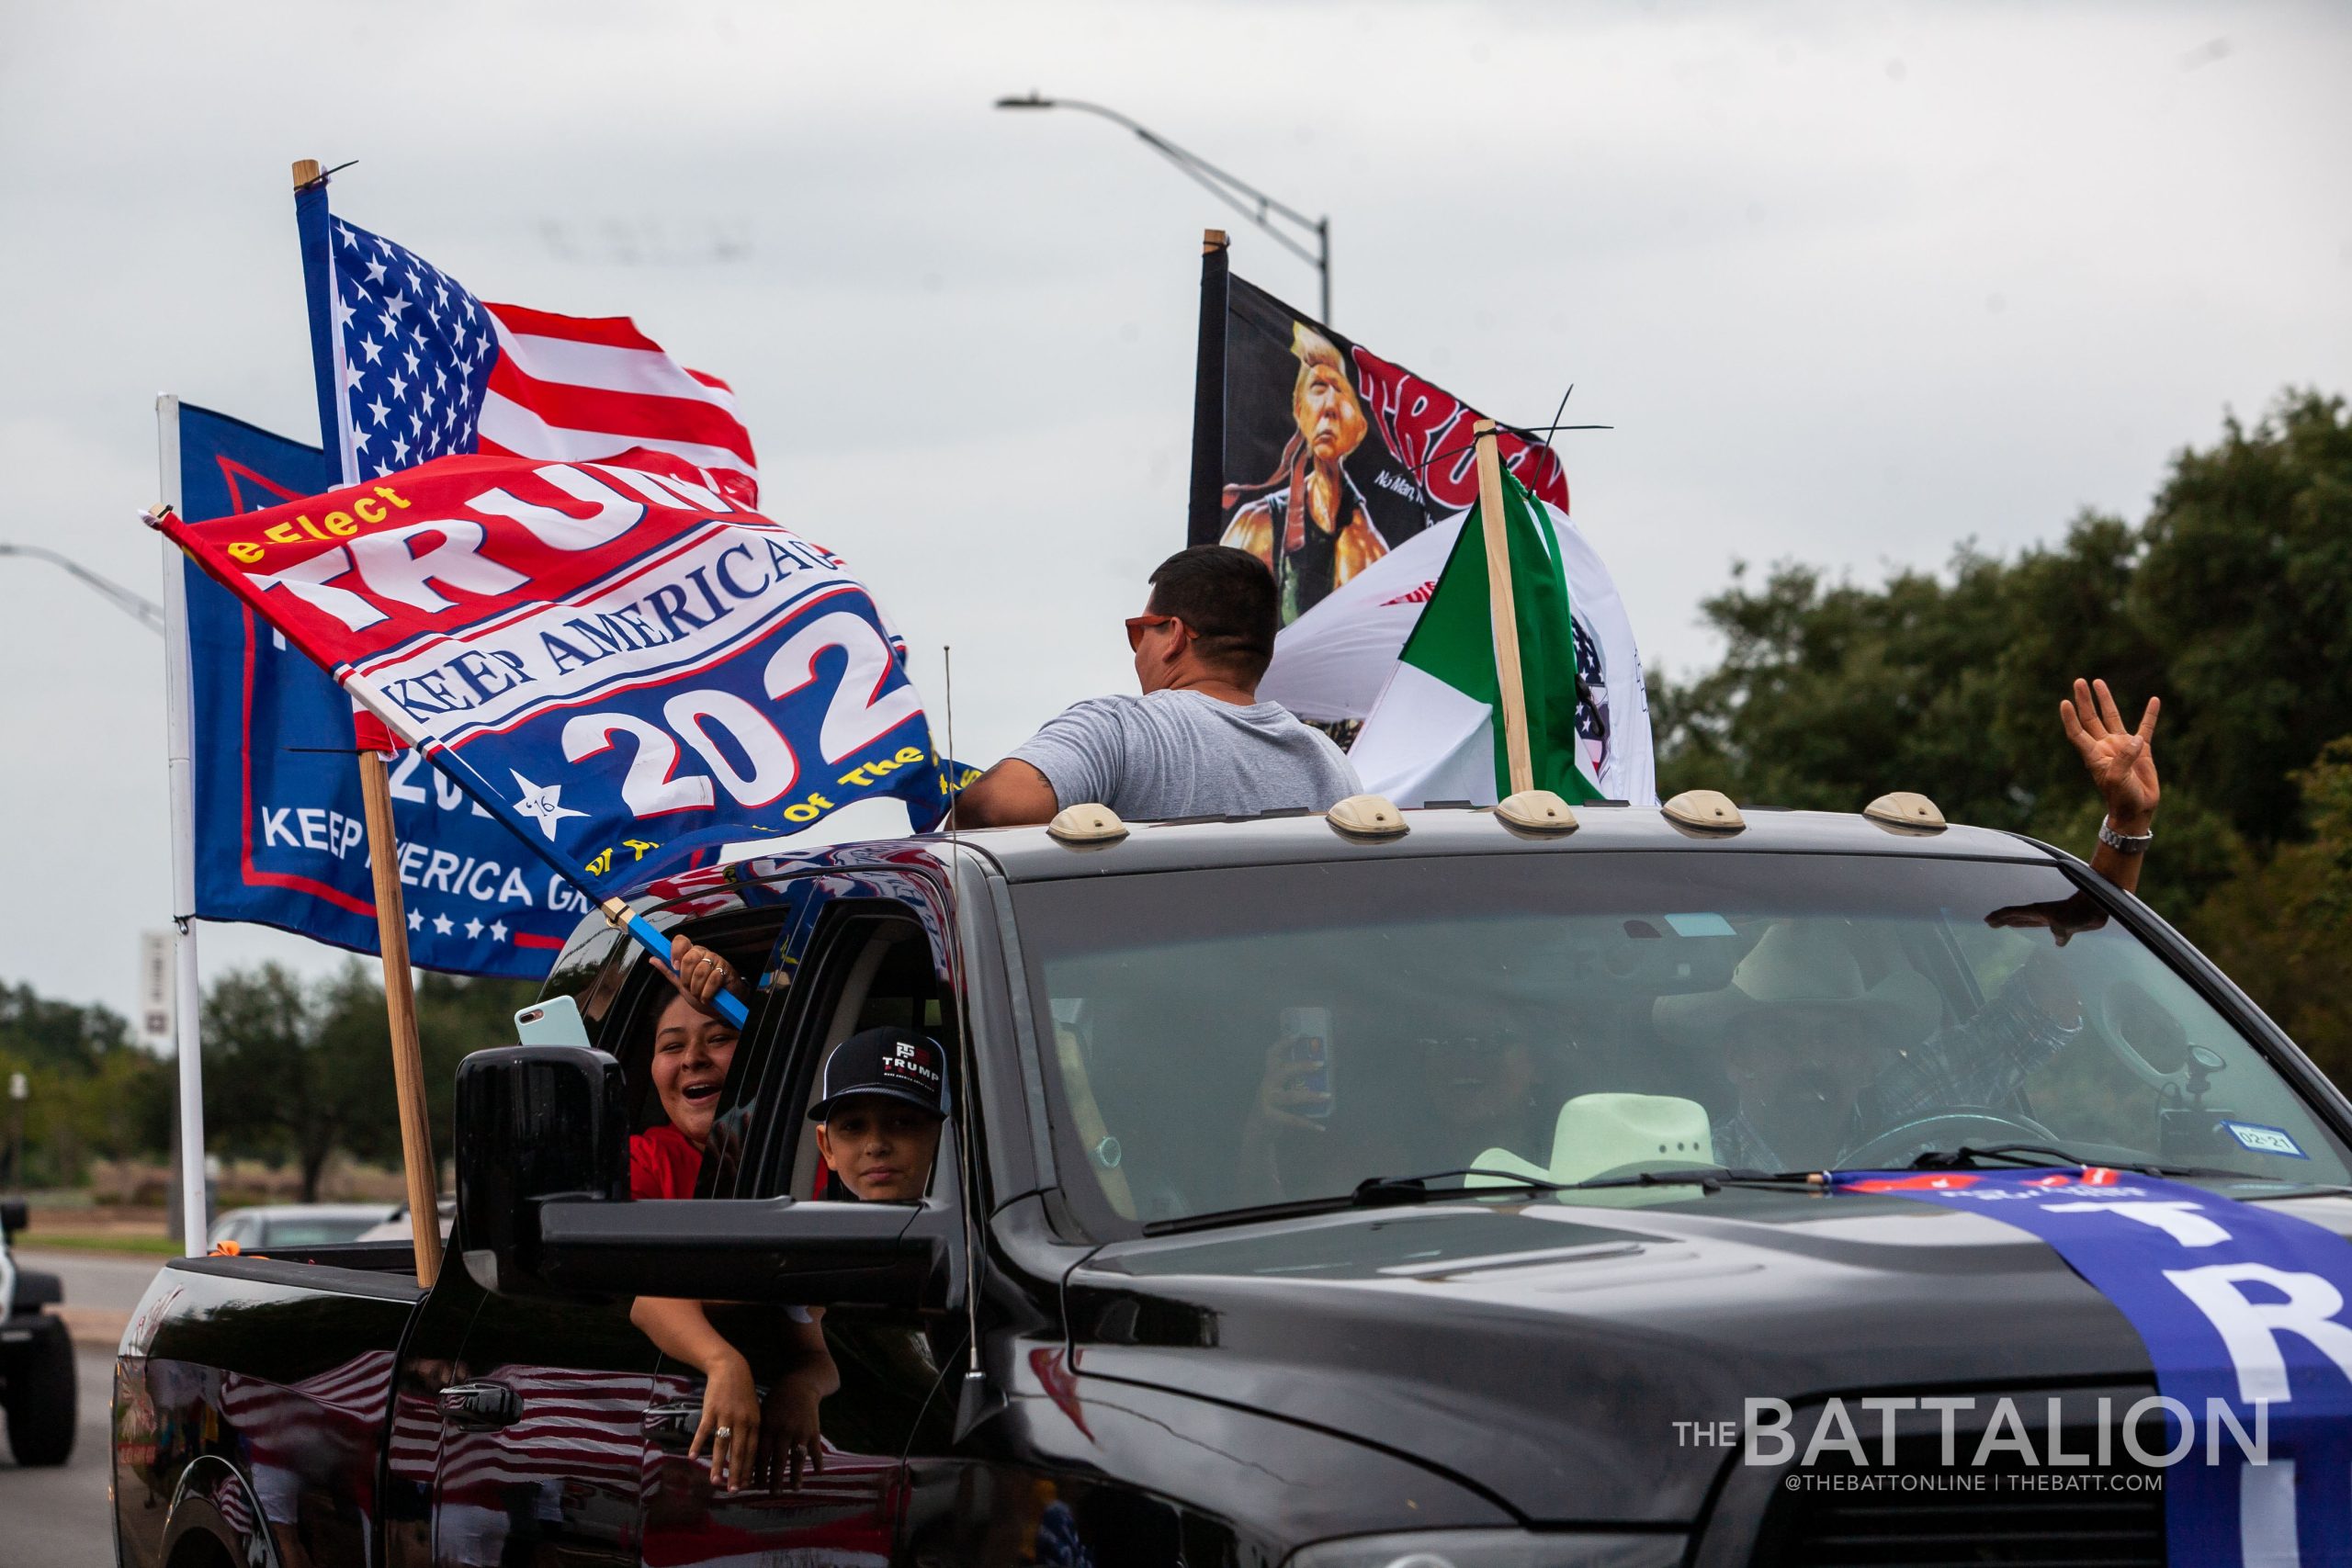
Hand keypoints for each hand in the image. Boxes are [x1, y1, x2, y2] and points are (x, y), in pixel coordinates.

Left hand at [662, 936, 739, 1015]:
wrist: (722, 1006)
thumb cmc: (702, 992)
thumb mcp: (682, 984)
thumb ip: (669, 971)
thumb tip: (652, 959)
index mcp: (691, 953)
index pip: (681, 941)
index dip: (675, 952)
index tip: (674, 966)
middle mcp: (704, 953)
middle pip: (689, 958)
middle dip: (686, 978)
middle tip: (689, 987)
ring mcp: (716, 960)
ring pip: (700, 971)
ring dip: (697, 988)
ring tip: (699, 994)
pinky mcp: (726, 970)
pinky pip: (713, 979)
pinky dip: (707, 993)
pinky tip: (707, 997)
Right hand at [689, 1350, 759, 1492]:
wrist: (730, 1368)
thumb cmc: (743, 1392)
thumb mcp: (754, 1410)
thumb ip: (752, 1430)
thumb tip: (749, 1453)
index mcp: (755, 1422)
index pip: (753, 1450)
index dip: (749, 1469)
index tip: (746, 1485)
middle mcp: (742, 1420)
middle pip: (739, 1451)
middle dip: (736, 1473)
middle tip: (732, 1491)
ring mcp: (726, 1415)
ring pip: (722, 1445)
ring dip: (718, 1464)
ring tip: (715, 1481)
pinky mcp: (711, 1410)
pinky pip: (704, 1431)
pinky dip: (698, 1444)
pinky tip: (694, 1457)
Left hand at [759, 1371, 825, 1489]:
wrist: (799, 1384)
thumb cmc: (776, 1401)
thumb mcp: (763, 1413)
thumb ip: (757, 1433)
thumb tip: (743, 1454)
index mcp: (769, 1426)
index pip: (761, 1454)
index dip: (757, 1472)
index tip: (753, 1487)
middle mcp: (784, 1430)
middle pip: (778, 1460)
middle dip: (775, 1479)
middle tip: (772, 1494)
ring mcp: (801, 1431)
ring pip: (797, 1458)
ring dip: (796, 1476)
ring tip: (794, 1490)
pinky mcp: (814, 1430)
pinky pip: (815, 1449)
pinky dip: (817, 1461)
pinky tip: (817, 1473)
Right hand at [1245, 1038, 1330, 1135]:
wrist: (1256, 1131)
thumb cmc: (1274, 1106)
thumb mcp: (1278, 1089)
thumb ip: (1293, 1080)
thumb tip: (1323, 1071)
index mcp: (1269, 1075)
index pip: (1272, 1054)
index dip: (1283, 1043)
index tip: (1299, 1034)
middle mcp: (1267, 1085)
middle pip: (1284, 1071)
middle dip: (1303, 1066)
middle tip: (1322, 1064)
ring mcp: (1267, 1101)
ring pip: (1291, 1096)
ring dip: (1311, 1096)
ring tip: (1328, 1096)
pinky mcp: (1270, 1117)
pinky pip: (1293, 1120)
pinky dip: (1309, 1124)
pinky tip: (1322, 1127)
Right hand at [1985, 891, 2109, 948]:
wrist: (2096, 907)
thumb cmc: (2078, 912)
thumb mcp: (2064, 924)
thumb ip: (2058, 933)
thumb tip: (2059, 942)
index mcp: (2037, 912)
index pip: (2013, 913)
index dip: (1999, 916)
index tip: (1987, 920)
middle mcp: (2041, 914)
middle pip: (2017, 916)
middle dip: (2003, 919)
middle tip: (1991, 923)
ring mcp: (2051, 919)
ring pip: (2029, 921)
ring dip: (2017, 923)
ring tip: (2008, 925)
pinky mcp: (2063, 924)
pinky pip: (2047, 929)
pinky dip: (2044, 932)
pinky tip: (2051, 940)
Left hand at [2061, 678, 2159, 833]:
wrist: (2136, 810)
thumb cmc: (2122, 797)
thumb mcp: (2118, 779)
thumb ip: (2124, 758)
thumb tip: (2135, 739)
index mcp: (2094, 754)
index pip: (2078, 732)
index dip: (2070, 718)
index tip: (2064, 703)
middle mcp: (2105, 746)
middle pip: (2091, 718)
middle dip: (2084, 700)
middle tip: (2079, 681)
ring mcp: (2122, 746)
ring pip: (2112, 717)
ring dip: (2105, 700)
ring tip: (2098, 682)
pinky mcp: (2142, 749)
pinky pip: (2146, 728)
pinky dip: (2150, 715)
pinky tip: (2154, 700)